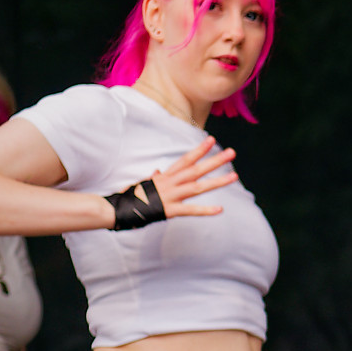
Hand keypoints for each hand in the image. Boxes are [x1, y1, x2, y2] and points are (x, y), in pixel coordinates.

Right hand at [110, 137, 235, 225]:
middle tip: (232, 152)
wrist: (116, 209)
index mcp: (165, 177)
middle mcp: (169, 183)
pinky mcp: (169, 210)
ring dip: (217, 181)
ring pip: (198, 187)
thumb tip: (157, 172)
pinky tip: (220, 209)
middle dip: (214, 160)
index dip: (199, 150)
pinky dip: (205, 210)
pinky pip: (190, 210)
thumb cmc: (130, 197)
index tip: (212, 140)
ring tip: (234, 176)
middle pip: (196, 169)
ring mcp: (170, 195)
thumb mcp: (144, 185)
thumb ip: (154, 179)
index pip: (185, 160)